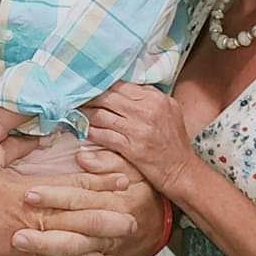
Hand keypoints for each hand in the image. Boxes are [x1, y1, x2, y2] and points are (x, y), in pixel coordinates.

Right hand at [0, 140, 136, 255]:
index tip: (122, 179)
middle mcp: (37, 219)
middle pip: (82, 216)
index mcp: (30, 192)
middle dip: (111, 214)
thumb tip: (36, 134)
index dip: (100, 182)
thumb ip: (12, 149)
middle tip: (135, 214)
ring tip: (123, 239)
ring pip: (76, 243)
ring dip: (102, 240)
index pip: (73, 185)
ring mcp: (33, 246)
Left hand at [13, 150, 164, 255]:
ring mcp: (104, 254)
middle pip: (77, 237)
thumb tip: (83, 157)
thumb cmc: (141, 191)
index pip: (82, 201)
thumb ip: (109, 161)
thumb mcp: (135, 168)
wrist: (164, 224)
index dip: (56, 198)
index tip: (30, 194)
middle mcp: (110, 233)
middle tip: (17, 237)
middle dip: (46, 239)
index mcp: (116, 203)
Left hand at [85, 83, 196, 201]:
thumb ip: (150, 96)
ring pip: (102, 115)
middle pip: (109, 97)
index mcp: (156, 99)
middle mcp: (147, 110)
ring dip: (85, 114)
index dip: (102, 86)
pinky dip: (91, 132)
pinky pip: (104, 135)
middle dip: (89, 98)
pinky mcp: (132, 147)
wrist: (181, 169)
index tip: (89, 88)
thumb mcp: (170, 110)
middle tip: (75, 99)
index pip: (122, 85)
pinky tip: (82, 130)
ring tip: (75, 113)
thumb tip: (126, 86)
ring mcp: (139, 129)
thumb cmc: (174, 141)